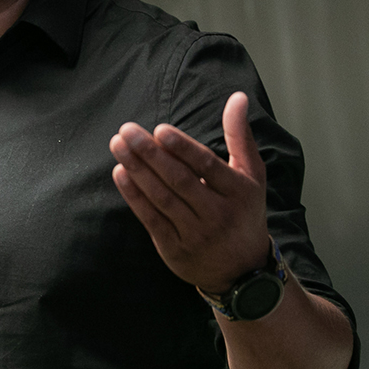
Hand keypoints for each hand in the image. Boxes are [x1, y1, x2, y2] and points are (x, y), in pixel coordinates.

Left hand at [109, 90, 269, 292]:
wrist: (243, 271)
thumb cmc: (244, 211)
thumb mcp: (251, 175)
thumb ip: (239, 136)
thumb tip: (238, 97)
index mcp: (239, 192)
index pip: (207, 167)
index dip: (183, 148)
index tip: (160, 130)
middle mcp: (217, 213)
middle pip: (179, 180)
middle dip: (150, 154)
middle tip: (127, 130)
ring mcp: (195, 233)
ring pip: (162, 197)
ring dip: (137, 170)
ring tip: (118, 145)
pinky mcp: (174, 248)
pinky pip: (150, 218)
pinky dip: (134, 196)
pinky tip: (120, 173)